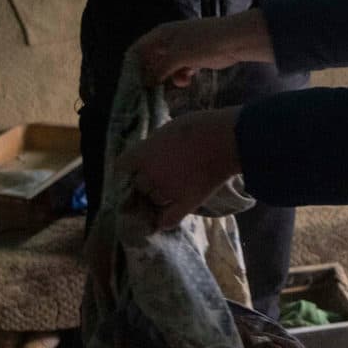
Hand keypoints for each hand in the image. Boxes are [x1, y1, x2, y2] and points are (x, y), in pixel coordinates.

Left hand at [116, 107, 243, 229]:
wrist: (226, 139)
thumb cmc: (199, 126)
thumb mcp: (168, 128)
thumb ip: (154, 145)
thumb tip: (150, 153)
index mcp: (142, 154)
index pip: (120, 167)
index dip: (128, 168)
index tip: (134, 166)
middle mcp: (150, 175)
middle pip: (138, 185)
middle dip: (146, 181)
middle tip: (160, 174)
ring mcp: (167, 191)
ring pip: (154, 201)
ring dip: (158, 197)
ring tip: (171, 189)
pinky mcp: (186, 204)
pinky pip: (168, 220)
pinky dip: (164, 221)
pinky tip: (164, 219)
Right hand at [134, 10, 273, 86]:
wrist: (232, 40)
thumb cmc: (201, 43)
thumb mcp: (176, 56)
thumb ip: (159, 70)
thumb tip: (147, 83)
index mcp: (160, 34)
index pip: (139, 49)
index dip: (133, 65)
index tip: (131, 83)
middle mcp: (169, 41)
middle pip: (152, 60)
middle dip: (150, 75)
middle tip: (147, 93)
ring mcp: (182, 50)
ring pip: (167, 68)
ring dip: (167, 78)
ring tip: (168, 89)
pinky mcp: (194, 60)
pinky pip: (180, 71)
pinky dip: (181, 77)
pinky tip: (185, 82)